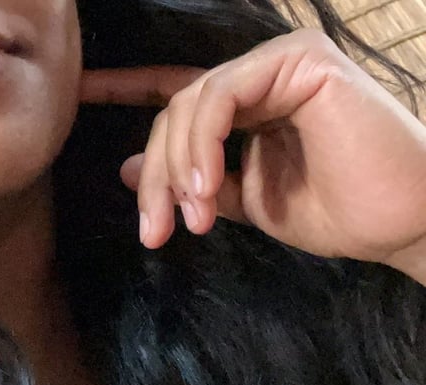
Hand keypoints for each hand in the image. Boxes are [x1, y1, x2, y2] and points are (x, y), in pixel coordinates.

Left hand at [80, 29, 425, 279]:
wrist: (399, 224)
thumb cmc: (334, 211)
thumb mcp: (245, 201)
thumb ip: (194, 181)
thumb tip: (131, 169)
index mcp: (247, 105)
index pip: (175, 94)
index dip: (124, 89)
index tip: (79, 94)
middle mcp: (260, 76)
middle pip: (174, 113)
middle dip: (157, 179)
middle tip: (156, 232)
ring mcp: (279, 63)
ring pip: (189, 106)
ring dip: (178, 170)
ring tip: (189, 220)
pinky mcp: (298, 62)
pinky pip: (219, 96)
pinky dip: (203, 144)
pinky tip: (206, 188)